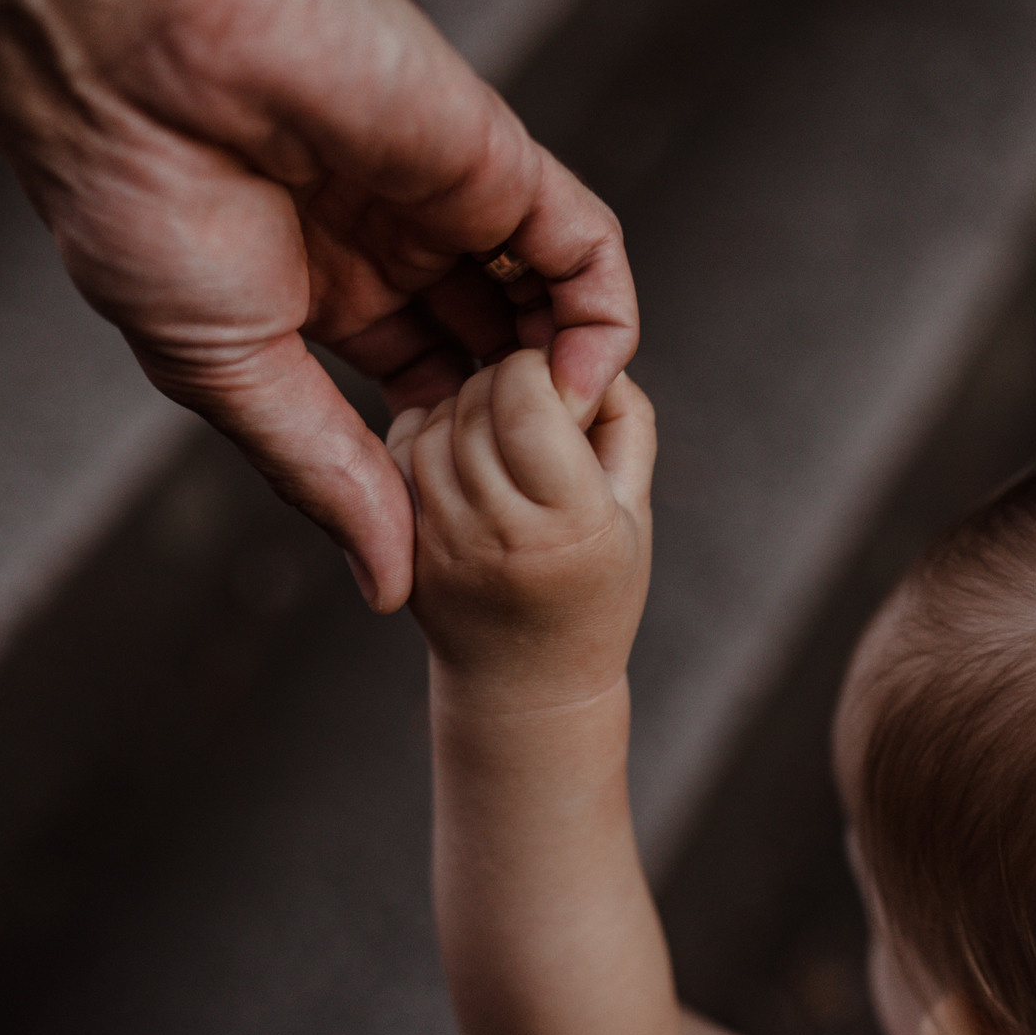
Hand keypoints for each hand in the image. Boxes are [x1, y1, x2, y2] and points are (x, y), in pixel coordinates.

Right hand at [0, 0, 638, 610]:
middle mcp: (388, 243)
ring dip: (570, 379)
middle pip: (489, 352)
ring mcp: (444, 198)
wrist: (139, 64)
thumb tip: (385, 588)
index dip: (447, 457)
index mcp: (314, 290)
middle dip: (517, 426)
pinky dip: (601, 312)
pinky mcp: (491, 156)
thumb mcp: (231, 373)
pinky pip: (580, 242)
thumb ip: (322, 475)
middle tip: (538, 501)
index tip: (467, 529)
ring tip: (572, 453)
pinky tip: (586, 381)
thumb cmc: (142, 205)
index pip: (416, 386)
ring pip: (544, 302)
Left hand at [397, 350, 652, 710]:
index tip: (557, 380)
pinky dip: (427, 432)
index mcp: (570, 522)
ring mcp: (441, 545)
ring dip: (463, 404)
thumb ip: (623, 418)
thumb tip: (583, 348)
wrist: (526, 686)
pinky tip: (460, 449)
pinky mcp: (404, 551)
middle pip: (475, 404)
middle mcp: (497, 534)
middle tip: (528, 396)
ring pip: (432, 424)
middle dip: (501, 378)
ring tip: (498, 426)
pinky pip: (401, 457)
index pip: (527, 399)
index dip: (537, 366)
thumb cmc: (597, 586)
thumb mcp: (635, 507)